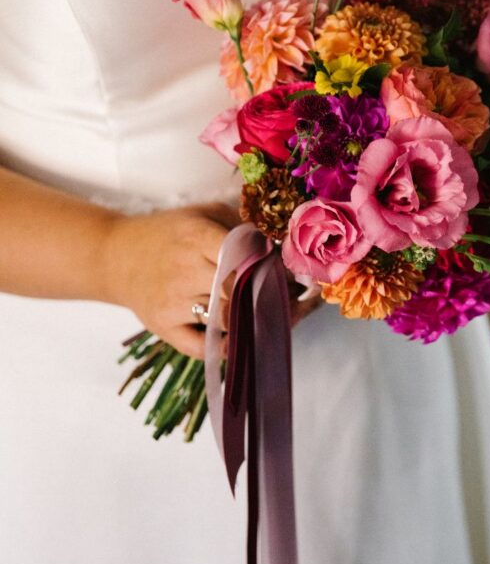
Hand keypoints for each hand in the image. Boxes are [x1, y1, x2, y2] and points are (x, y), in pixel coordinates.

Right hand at [104, 202, 321, 357]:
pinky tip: (245, 339)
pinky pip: (202, 347)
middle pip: (241, 291)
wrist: (115, 256)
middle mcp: (184, 270)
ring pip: (228, 320)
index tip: (296, 273)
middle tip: (299, 299)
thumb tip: (285, 244)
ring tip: (282, 317)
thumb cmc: (169, 233)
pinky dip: (227, 348)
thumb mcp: (203, 214)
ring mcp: (172, 302)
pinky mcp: (163, 327)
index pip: (246, 256)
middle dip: (275, 296)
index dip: (276, 267)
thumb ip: (243, 225)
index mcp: (196, 237)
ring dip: (258, 321)